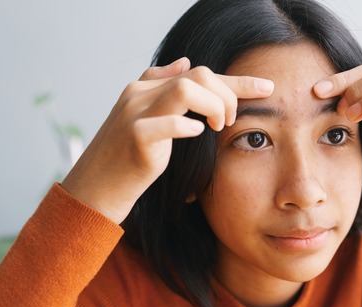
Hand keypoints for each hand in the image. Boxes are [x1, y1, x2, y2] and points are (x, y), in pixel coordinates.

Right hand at [61, 58, 274, 223]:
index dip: (236, 81)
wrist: (94, 189)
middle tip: (230, 121)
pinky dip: (188, 126)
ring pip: (187, 89)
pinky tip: (198, 133)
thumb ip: (163, 90)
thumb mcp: (144, 118)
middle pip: (199, 75)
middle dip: (228, 95)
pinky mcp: (135, 138)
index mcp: (145, 88)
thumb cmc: (126, 158)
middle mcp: (139, 94)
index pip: (199, 73)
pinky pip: (168, 123)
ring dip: (215, 106)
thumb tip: (184, 62)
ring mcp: (135, 114)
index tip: (267, 89)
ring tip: (218, 127)